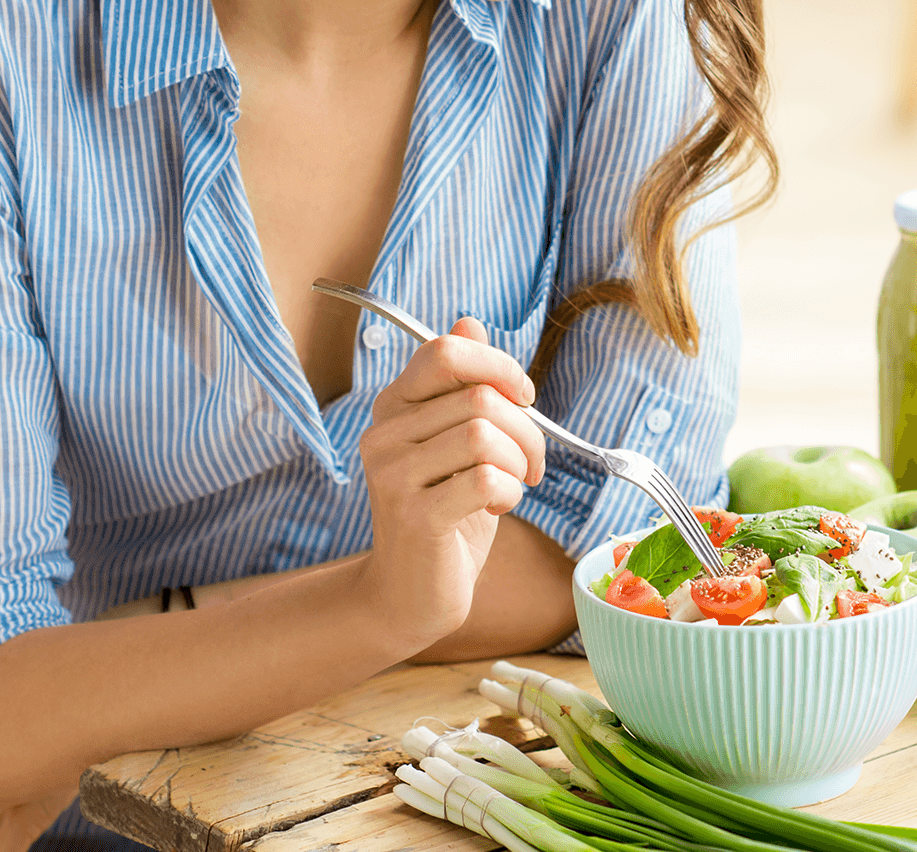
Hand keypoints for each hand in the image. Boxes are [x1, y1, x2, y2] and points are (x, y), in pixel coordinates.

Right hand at [356, 316, 545, 648]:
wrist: (410, 594)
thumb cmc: (443, 511)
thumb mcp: (455, 441)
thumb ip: (461, 385)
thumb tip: (469, 322)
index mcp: (395, 406)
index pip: (445, 351)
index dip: (498, 365)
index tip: (522, 397)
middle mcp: (384, 434)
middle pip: (478, 396)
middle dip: (526, 428)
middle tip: (532, 462)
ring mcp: (394, 475)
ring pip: (484, 434)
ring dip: (521, 461)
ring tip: (516, 484)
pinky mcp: (414, 516)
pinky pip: (486, 480)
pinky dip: (510, 492)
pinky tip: (498, 508)